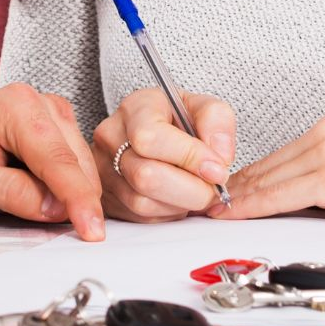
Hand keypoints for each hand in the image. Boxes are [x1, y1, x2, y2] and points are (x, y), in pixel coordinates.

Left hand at [0, 83, 105, 240]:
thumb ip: (10, 192)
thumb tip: (56, 207)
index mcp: (13, 107)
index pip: (56, 159)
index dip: (78, 199)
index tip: (93, 232)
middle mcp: (37, 103)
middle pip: (75, 162)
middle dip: (76, 201)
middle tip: (60, 234)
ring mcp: (49, 115)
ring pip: (81, 166)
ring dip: (72, 197)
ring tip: (34, 211)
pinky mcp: (55, 132)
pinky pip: (75, 166)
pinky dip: (69, 190)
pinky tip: (47, 203)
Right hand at [93, 88, 235, 221]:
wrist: (156, 136)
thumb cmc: (179, 120)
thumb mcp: (201, 108)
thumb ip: (217, 121)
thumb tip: (219, 157)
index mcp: (135, 108)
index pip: (150, 138)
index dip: (188, 157)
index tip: (218, 170)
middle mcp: (111, 137)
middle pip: (146, 176)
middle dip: (191, 189)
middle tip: (213, 187)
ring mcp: (105, 170)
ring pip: (144, 203)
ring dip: (181, 204)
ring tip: (196, 190)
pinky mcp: (110, 198)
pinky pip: (143, 217)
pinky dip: (170, 213)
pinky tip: (179, 197)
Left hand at [208, 115, 324, 226]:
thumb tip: (314, 202)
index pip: (278, 158)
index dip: (247, 180)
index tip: (225, 195)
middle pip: (265, 166)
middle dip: (233, 189)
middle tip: (202, 204)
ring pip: (266, 178)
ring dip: (235, 198)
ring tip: (208, 213)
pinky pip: (281, 194)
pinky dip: (252, 205)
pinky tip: (232, 213)